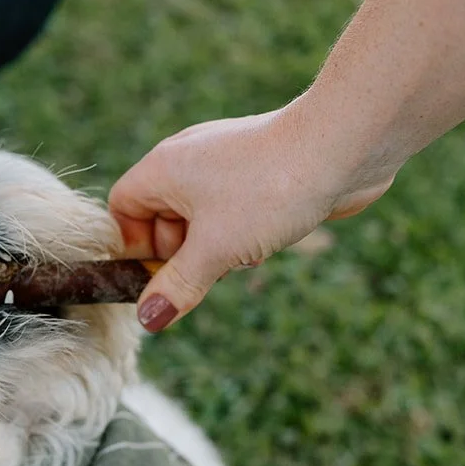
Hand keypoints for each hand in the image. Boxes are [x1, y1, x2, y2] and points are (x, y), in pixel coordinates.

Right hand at [109, 104, 394, 330]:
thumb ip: (178, 285)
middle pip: (160, 217)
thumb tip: (148, 318)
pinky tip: (267, 241)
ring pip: (201, 218)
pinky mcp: (257, 171)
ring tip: (242, 254)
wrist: (341, 147)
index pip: (123, 209)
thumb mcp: (215, 249)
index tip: (156, 277)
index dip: (132, 246)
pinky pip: (233, 210)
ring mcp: (225, 163)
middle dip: (179, 254)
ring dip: (214, 247)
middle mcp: (188, 160)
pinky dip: (241, 232)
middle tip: (204, 275)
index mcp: (163, 168)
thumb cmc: (268, 190)